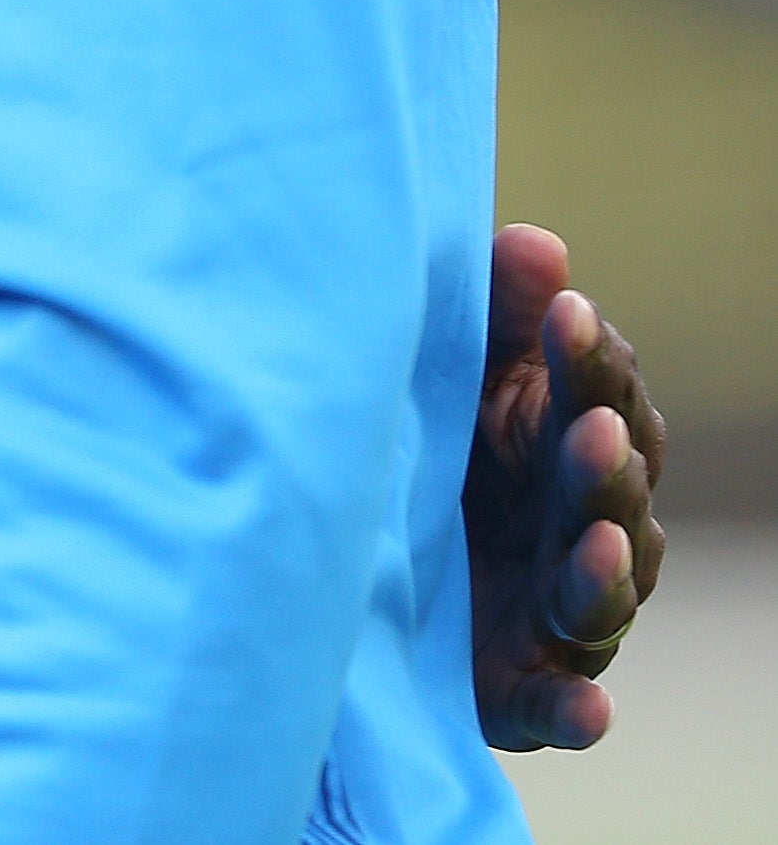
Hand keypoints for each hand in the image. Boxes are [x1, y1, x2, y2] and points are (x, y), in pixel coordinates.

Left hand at [469, 221, 664, 750]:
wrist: (346, 548)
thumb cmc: (424, 439)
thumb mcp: (451, 370)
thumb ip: (494, 311)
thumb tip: (534, 242)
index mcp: (565, 441)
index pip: (602, 397)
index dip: (589, 359)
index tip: (564, 312)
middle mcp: (577, 528)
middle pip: (611, 496)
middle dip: (602, 463)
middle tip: (587, 430)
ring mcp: (552, 610)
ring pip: (599, 597)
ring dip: (604, 574)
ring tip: (598, 545)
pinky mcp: (517, 687)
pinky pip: (556, 709)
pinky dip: (574, 714)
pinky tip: (586, 712)